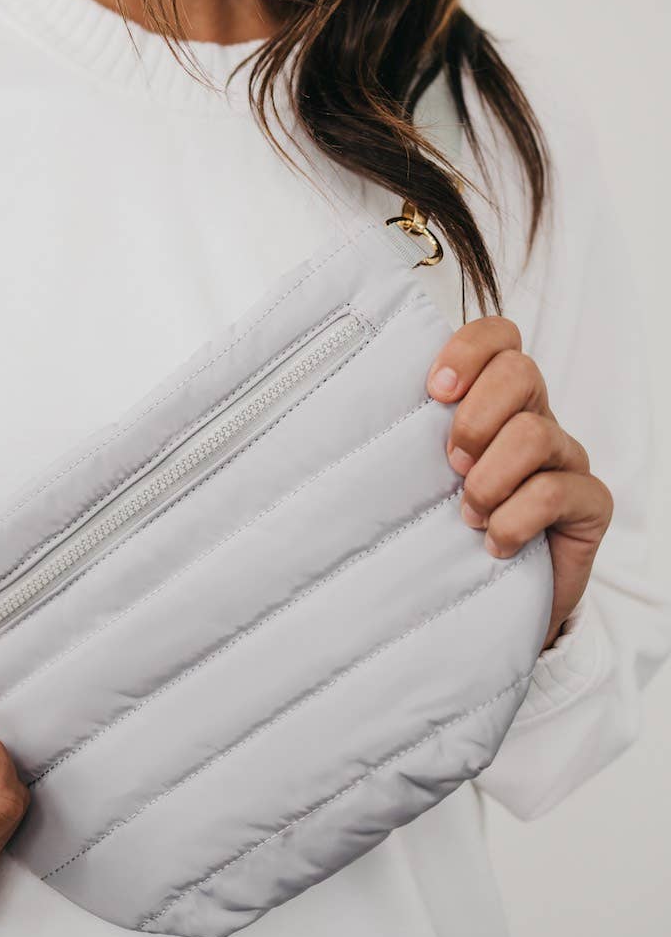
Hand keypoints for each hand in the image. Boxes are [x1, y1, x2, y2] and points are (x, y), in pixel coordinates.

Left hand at [426, 317, 612, 649]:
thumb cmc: (445, 530)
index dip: (468, 351)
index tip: (434, 392)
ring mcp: (565, 458)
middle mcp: (535, 418)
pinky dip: (513, 521)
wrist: (489, 599)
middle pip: (520, 373)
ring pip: (533, 434)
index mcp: (495, 400)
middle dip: (474, 420)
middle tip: (451, 467)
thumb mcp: (418, 478)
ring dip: (488, 480)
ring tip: (469, 514)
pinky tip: (494, 543)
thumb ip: (405, 442)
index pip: (497, 338)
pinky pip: (554, 492)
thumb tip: (348, 420)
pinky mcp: (589, 502)